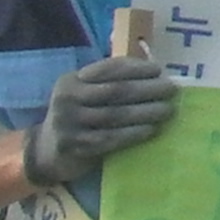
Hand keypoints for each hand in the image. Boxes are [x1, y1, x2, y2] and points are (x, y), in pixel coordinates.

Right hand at [23, 52, 176, 190]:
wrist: (48, 151)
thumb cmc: (78, 117)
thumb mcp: (84, 94)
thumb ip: (110, 82)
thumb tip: (155, 73)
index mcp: (71, 81)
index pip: (107, 69)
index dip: (135, 68)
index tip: (159, 70)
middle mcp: (67, 99)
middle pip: (115, 91)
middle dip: (147, 89)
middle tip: (171, 89)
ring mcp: (69, 123)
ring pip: (115, 115)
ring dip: (146, 112)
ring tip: (168, 110)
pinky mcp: (76, 146)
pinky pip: (110, 138)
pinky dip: (133, 133)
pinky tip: (151, 129)